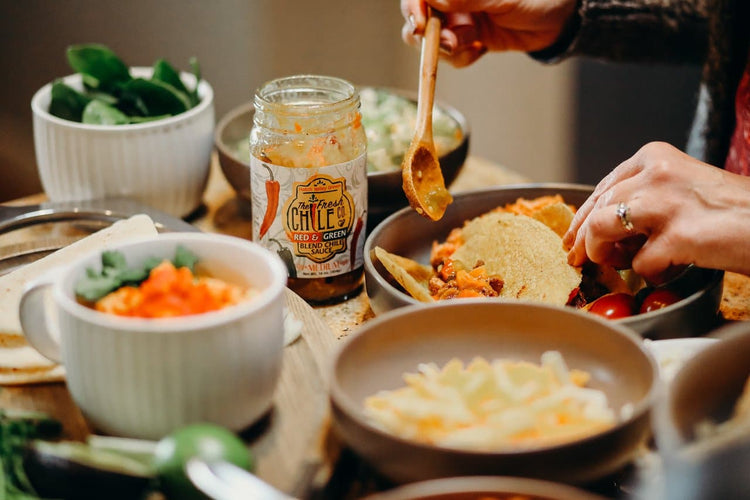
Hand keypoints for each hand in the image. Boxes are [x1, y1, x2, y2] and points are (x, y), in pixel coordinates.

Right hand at [401, 0, 577, 66]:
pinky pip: (451, 56)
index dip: (414, 6)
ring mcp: (459, 19)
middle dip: (429, 34)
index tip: (420, 23)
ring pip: (432, 40)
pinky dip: (461, 58)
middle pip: (418, 17)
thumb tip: (433, 0)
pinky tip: (481, 50)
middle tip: (449, 43)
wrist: (560, 19)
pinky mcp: (468, 40)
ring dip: (447, 49)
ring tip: (472, 45)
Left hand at [563, 142, 749, 282]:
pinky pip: (640, 263)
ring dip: (604, 253)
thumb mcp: (686, 187)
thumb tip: (608, 226)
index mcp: (657, 157)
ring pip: (602, 228)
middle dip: (583, 239)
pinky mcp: (678, 236)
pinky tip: (668, 272)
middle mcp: (657, 174)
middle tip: (579, 259)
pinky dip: (650, 274)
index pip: (604, 186)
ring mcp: (665, 203)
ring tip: (619, 264)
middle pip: (598, 208)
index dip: (582, 215)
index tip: (572, 236)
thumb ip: (647, 196)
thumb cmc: (738, 212)